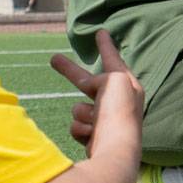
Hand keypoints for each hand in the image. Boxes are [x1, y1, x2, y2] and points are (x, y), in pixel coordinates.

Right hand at [50, 29, 142, 156]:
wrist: (115, 151)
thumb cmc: (119, 112)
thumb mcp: (114, 81)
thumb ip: (101, 78)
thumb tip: (91, 89)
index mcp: (127, 85)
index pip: (113, 59)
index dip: (105, 45)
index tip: (101, 32)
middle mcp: (118, 102)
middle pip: (86, 81)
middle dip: (69, 70)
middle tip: (54, 59)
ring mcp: (106, 120)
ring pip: (78, 108)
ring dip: (83, 114)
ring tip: (97, 122)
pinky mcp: (95, 137)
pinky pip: (76, 125)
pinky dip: (81, 129)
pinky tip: (93, 136)